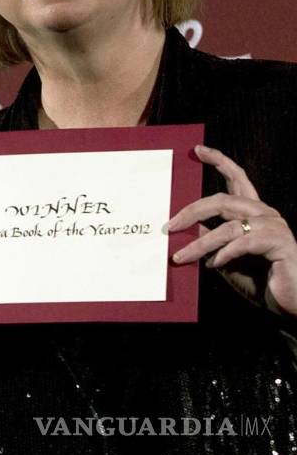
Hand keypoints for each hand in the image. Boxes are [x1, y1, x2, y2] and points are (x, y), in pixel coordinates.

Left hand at [168, 144, 296, 316]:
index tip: (197, 150)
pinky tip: (213, 265)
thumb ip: (208, 240)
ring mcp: (275, 227)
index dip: (220, 162)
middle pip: (222, 201)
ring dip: (200, 243)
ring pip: (227, 226)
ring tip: (180, 257)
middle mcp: (266, 214)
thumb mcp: (225, 258)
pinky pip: (243, 242)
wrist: (289, 304)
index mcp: (254, 213)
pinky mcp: (281, 243)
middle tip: (169, 226)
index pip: (238, 179)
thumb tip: (183, 227)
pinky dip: (224, 253)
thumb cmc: (259, 281)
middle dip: (192, 211)